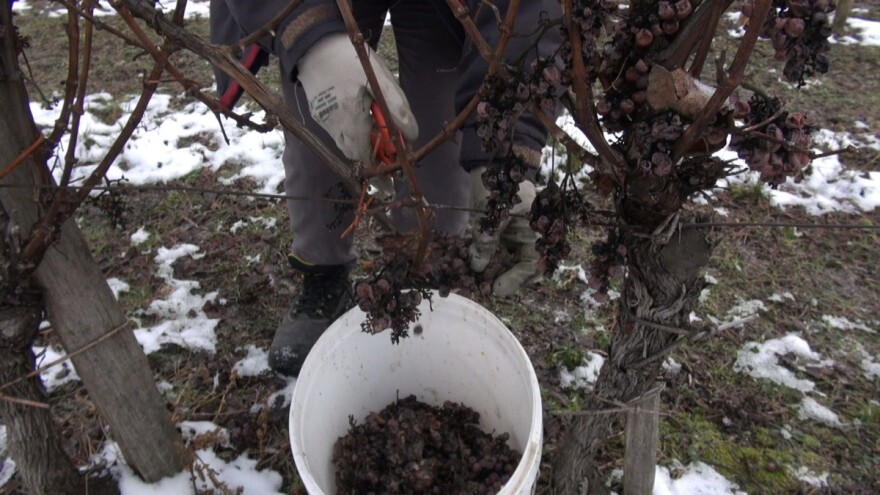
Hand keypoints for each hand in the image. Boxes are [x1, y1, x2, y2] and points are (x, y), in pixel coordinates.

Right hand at [297, 33, 417, 166]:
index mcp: (350, 116)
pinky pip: (334, 130)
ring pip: (343, 143)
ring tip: (370, 123)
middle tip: (385, 140)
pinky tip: (355, 112)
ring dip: (359, 140)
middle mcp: (333, 123)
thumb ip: (397, 107)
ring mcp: (322, 119)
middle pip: (353, 152)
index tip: (393, 154)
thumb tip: (411, 134)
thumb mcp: (381, 78)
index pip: (365, 154)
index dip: (380, 159)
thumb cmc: (352, 59)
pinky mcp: (316, 113)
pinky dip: (348, 129)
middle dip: (370, 150)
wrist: (315, 43)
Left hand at [468, 165, 540, 296]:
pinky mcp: (512, 230)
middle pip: (526, 268)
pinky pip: (506, 250)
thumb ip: (486, 242)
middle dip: (508, 279)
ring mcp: (524, 232)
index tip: (493, 289)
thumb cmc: (498, 186)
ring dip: (500, 270)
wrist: (494, 162)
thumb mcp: (491, 215)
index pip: (531, 266)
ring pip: (516, 261)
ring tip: (481, 279)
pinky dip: (495, 258)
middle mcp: (536, 234)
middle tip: (487, 288)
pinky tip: (480, 264)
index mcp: (540, 230)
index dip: (512, 280)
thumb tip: (478, 268)